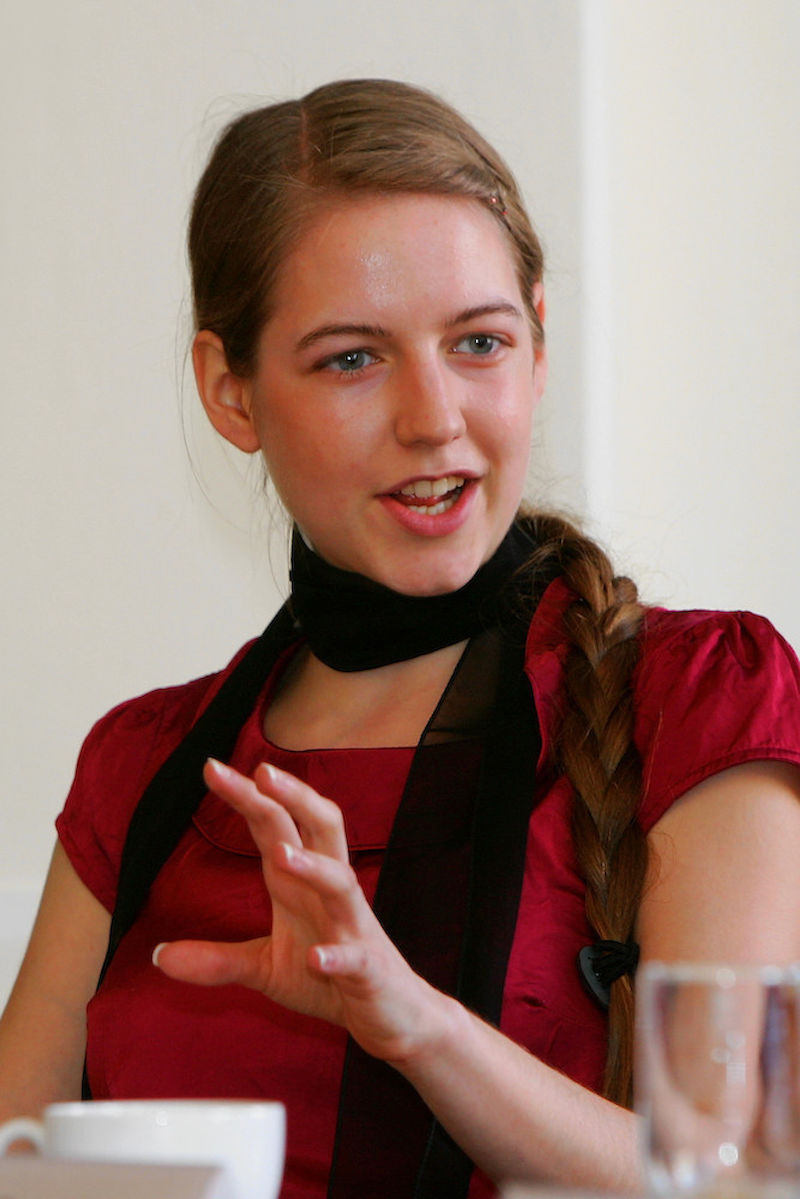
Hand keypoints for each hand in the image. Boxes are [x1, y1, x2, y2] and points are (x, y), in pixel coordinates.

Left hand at [153, 759, 450, 1064]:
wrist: (394, 1016)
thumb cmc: (331, 981)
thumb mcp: (265, 969)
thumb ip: (217, 959)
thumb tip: (157, 956)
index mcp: (300, 885)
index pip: (275, 827)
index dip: (248, 796)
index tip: (212, 767)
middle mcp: (329, 894)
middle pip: (320, 829)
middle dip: (294, 798)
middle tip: (262, 771)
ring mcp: (353, 928)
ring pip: (341, 882)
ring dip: (313, 867)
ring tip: (281, 854)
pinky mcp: (368, 969)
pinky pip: (354, 957)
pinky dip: (337, 955)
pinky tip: (317, 958)